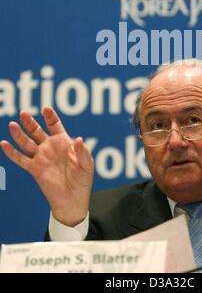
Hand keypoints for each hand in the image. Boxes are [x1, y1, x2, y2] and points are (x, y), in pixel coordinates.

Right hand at [0, 107, 93, 226]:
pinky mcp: (34, 169)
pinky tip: (4, 144)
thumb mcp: (87, 164)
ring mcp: (41, 157)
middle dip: (30, 122)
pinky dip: (12, 152)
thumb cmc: (82, 181)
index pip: (54, 125)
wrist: (73, 200)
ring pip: (27, 143)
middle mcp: (50, 147)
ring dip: (19, 134)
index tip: (46, 109)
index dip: (50, 117)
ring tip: (13, 125)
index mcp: (63, 142)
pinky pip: (21, 159)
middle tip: (23, 112)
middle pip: (37, 131)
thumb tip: (78, 139)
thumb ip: (82, 152)